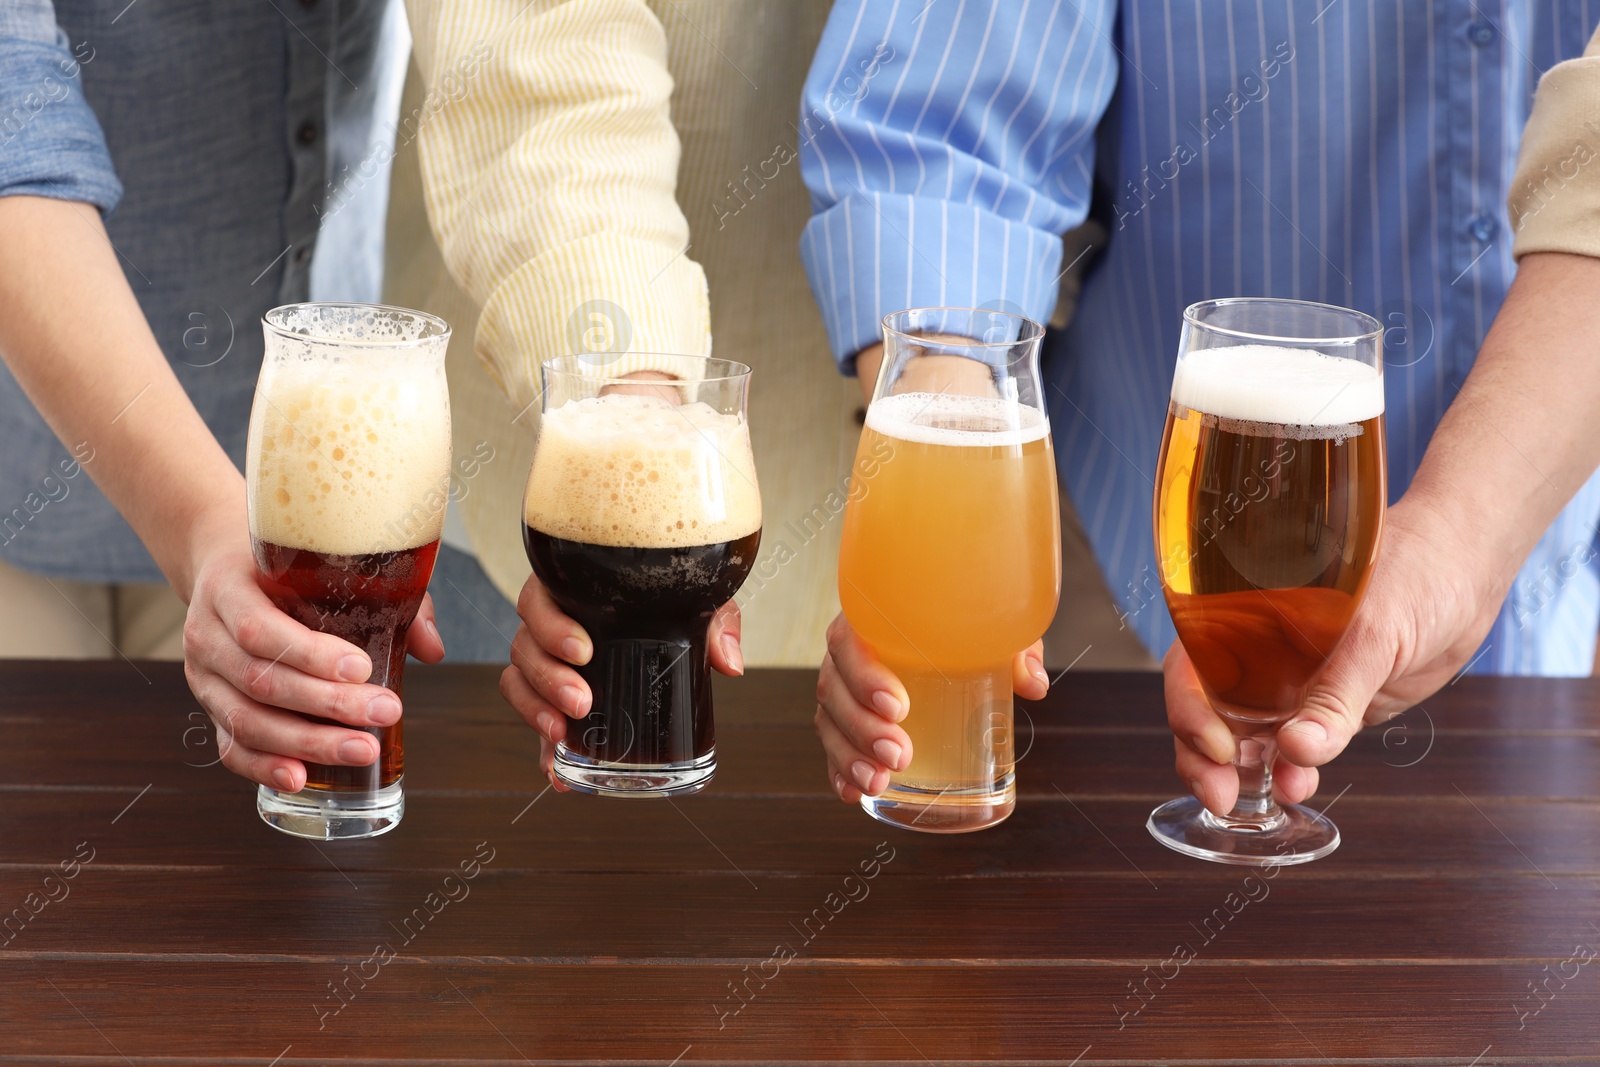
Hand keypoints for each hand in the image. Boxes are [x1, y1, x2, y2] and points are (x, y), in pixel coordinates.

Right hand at [182, 527, 444, 790]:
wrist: (227, 571)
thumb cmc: (285, 568)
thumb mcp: (323, 562)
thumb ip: (383, 597)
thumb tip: (432, 649)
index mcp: (227, 589)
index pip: (259, 627)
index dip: (310, 653)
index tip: (363, 667)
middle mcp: (207, 635)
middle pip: (260, 680)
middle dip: (327, 704)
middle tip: (384, 711)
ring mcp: (204, 678)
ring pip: (247, 720)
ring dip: (307, 742)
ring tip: (362, 750)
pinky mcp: (212, 710)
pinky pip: (232, 746)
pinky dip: (265, 767)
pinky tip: (300, 778)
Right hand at [499, 572, 743, 789]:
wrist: (676, 622)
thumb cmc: (675, 602)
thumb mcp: (697, 601)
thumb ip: (714, 621)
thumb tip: (729, 664)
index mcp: (574, 591)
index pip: (539, 599)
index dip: (551, 626)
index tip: (583, 650)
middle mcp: (552, 626)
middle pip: (525, 646)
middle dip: (548, 678)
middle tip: (582, 702)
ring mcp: (549, 665)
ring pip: (518, 682)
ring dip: (535, 710)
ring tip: (561, 734)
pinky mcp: (555, 702)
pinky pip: (537, 723)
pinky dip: (544, 751)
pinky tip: (557, 773)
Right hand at [815, 611, 1049, 801]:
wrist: (951, 612)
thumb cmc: (966, 615)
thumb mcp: (993, 621)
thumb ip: (1014, 645)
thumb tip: (1033, 686)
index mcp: (873, 617)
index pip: (850, 640)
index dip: (864, 675)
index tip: (898, 706)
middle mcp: (851, 650)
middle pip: (835, 688)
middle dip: (862, 728)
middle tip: (899, 754)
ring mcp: (846, 685)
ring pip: (830, 719)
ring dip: (849, 755)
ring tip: (878, 782)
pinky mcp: (850, 715)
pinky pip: (834, 742)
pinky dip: (840, 769)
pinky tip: (854, 792)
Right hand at [1166, 496, 1504, 813]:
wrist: (1467, 573)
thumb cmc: (1416, 572)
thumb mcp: (1373, 633)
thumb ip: (1336, 695)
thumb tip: (1297, 750)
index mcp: (1249, 615)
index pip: (1192, 664)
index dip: (1189, 707)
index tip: (1216, 745)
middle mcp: (1262, 652)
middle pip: (1208, 709)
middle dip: (1201, 756)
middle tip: (1219, 795)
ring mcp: (1295, 683)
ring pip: (1244, 735)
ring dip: (1239, 773)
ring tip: (1247, 803)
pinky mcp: (1332, 709)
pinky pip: (1295, 750)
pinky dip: (1288, 775)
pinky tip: (1295, 791)